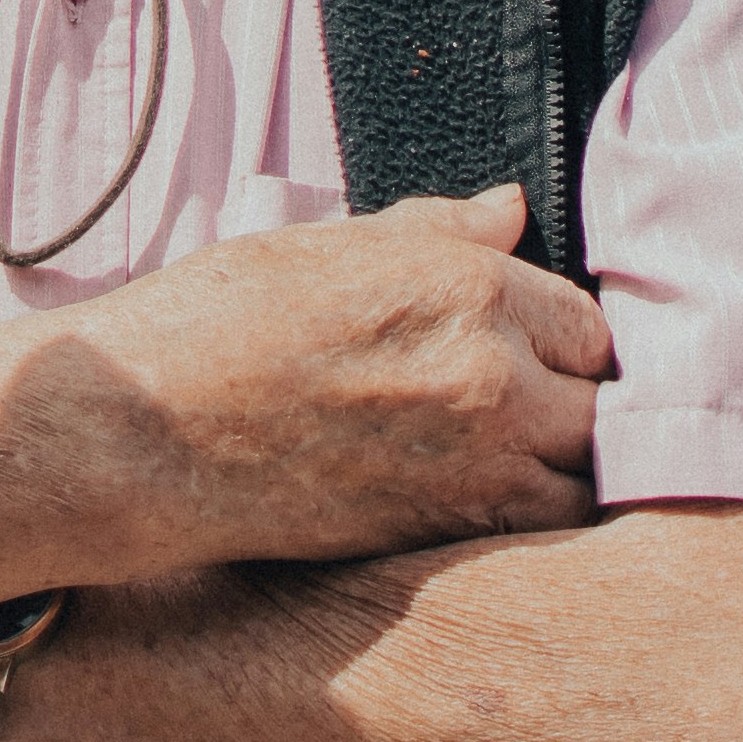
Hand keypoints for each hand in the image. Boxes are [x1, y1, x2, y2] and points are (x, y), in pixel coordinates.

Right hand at [14, 186, 610, 576]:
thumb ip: (436, 234)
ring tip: (503, 464)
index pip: (585, 324)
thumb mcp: (323, 248)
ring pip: (585, 476)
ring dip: (561, 470)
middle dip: (573, 408)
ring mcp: (477, 462)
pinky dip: (529, 521)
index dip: (558, 343)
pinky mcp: (447, 534)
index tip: (528, 360)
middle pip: (603, 403)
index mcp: (464, 284)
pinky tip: (479, 504)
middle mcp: (490, 371)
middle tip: (520, 417)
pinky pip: (539, 530)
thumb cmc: (210, 327)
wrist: (139, 436)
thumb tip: (510, 207)